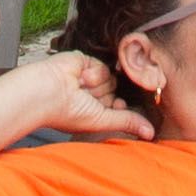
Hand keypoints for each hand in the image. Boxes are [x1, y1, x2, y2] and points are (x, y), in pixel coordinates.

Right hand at [23, 51, 153, 139]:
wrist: (45, 93)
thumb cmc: (66, 113)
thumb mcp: (101, 121)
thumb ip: (128, 122)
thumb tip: (150, 133)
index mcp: (97, 109)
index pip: (120, 106)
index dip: (116, 106)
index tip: (107, 108)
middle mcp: (95, 93)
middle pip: (117, 91)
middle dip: (104, 96)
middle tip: (85, 98)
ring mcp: (91, 76)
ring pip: (112, 79)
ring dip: (97, 85)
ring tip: (79, 88)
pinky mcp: (87, 61)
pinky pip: (104, 66)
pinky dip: (93, 73)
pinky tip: (78, 77)